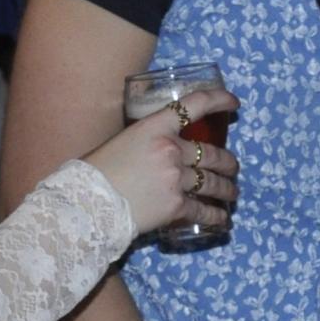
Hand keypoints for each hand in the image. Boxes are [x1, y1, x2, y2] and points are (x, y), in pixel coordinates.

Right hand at [84, 87, 240, 239]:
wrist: (85, 202)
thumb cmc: (96, 170)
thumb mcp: (122, 142)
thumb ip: (147, 143)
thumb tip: (161, 152)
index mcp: (154, 127)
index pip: (195, 105)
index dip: (219, 100)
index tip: (234, 104)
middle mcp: (170, 150)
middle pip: (213, 153)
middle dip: (228, 163)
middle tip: (232, 168)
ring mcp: (176, 179)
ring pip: (214, 183)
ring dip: (227, 189)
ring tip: (231, 194)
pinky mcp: (176, 206)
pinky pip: (204, 210)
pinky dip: (216, 216)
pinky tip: (221, 220)